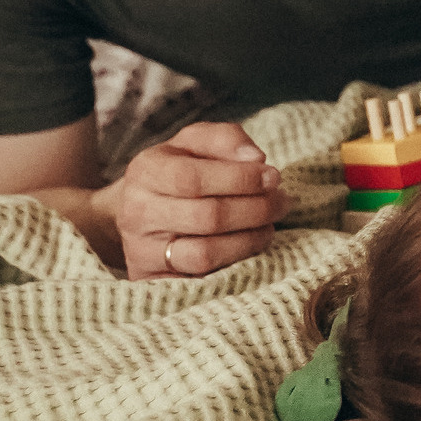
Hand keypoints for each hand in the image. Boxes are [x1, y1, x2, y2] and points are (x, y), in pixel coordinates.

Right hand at [115, 121, 285, 278]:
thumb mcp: (195, 144)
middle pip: (206, 217)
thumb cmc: (177, 171)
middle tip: (282, 202)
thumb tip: (256, 158)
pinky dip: (235, 264)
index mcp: (145, 171)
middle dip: (255, 209)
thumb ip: (225, 139)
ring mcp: (142, 251)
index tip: (273, 177)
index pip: (193, 178)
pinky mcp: (154, 281)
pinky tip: (251, 246)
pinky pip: (201, 280)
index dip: (240, 179)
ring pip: (206, 254)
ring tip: (270, 225)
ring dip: (250, 240)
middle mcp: (137, 213)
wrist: (139, 211)